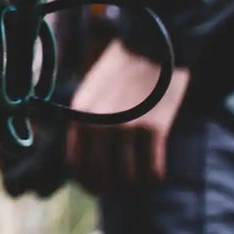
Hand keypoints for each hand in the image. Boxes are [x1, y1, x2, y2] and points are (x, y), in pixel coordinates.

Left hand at [65, 40, 189, 192]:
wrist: (150, 45)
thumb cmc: (122, 69)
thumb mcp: (92, 93)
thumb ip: (87, 122)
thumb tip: (89, 158)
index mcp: (80, 115)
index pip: (76, 164)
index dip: (87, 181)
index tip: (98, 186)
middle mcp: (98, 124)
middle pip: (99, 176)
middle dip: (111, 188)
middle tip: (123, 187)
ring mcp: (126, 127)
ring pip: (127, 178)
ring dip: (135, 185)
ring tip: (142, 179)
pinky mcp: (153, 128)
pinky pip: (152, 170)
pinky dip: (154, 177)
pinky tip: (157, 172)